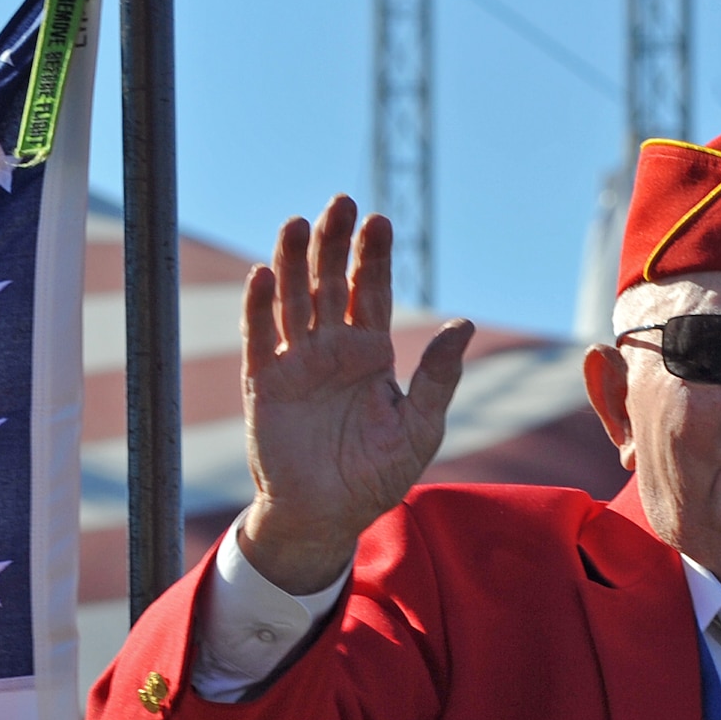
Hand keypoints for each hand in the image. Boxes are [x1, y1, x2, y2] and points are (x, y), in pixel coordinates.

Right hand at [239, 195, 474, 593]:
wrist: (327, 517)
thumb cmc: (376, 476)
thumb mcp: (419, 428)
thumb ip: (437, 377)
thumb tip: (462, 324)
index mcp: (369, 353)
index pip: (370, 291)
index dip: (373, 256)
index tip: (381, 220)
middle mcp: (330, 349)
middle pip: (329, 281)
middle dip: (334, 243)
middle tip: (340, 202)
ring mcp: (295, 363)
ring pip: (292, 300)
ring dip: (292, 261)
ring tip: (297, 223)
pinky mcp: (264, 384)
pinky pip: (259, 338)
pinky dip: (258, 307)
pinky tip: (262, 274)